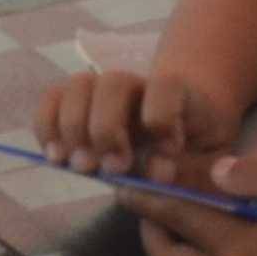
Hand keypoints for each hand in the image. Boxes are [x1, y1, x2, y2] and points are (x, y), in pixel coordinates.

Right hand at [34, 64, 236, 179]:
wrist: (182, 132)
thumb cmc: (198, 151)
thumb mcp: (210, 164)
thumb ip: (192, 171)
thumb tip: (158, 173)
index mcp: (179, 94)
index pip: (166, 87)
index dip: (161, 118)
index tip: (169, 152)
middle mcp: (138, 85)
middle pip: (113, 82)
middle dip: (107, 129)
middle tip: (112, 169)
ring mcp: (104, 90)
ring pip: (78, 86)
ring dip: (73, 128)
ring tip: (80, 167)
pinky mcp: (78, 103)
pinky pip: (51, 99)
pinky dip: (47, 126)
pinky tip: (56, 157)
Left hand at [130, 157, 256, 255]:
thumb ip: (253, 174)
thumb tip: (213, 172)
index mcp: (232, 248)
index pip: (172, 216)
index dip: (144, 196)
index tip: (124, 181)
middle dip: (150, 231)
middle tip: (152, 203)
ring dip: (172, 254)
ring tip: (182, 223)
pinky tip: (219, 246)